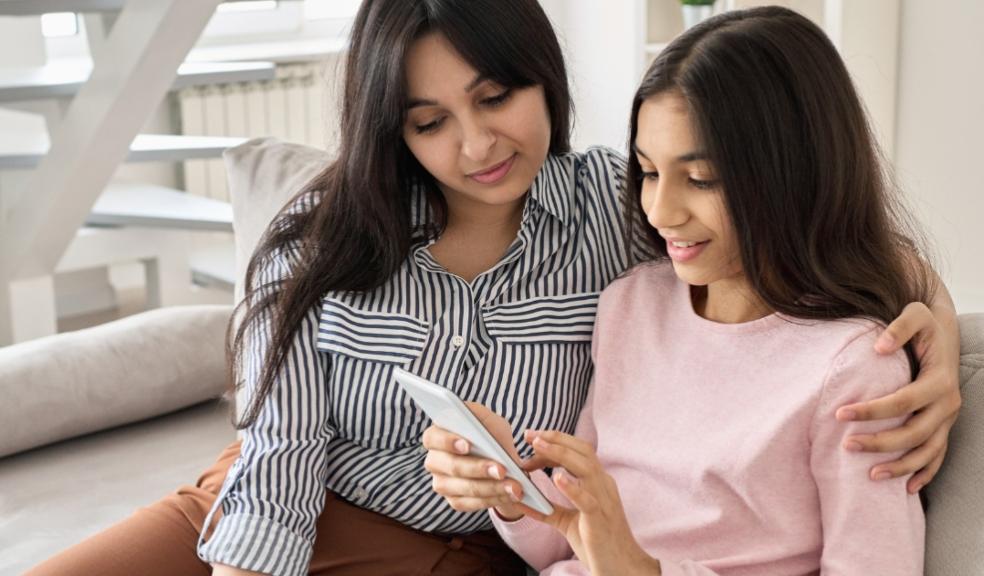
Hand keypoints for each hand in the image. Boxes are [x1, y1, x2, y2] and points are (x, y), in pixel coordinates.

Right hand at [421, 402, 526, 519]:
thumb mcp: (488, 421)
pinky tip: (509, 494)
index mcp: (436, 436)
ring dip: (492, 488)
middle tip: (502, 470)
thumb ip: (482, 422)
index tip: (468, 445)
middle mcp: (434, 461)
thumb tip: (483, 435)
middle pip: (452, 467)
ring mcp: (442, 483)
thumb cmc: (489, 433)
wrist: (500, 457)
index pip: (433, 438)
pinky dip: (493, 499)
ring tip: (514, 486)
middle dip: (479, 469)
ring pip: (464, 488)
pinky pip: (472, 503)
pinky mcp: (454, 500)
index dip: (448, 441)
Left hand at [520, 430, 660, 575]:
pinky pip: (588, 500)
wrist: (620, 568)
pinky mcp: (600, 520)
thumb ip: (548, 509)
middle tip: (529, 435)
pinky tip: (556, 478)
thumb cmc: (596, 542)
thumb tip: (522, 501)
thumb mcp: (567, 522)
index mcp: (597, 483)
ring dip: (560, 454)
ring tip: (537, 446)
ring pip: (586, 468)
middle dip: (556, 439)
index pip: (577, 453)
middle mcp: (603, 485)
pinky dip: (572, 487)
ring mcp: (604, 501)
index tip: (531, 440)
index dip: (554, 443)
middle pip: (583, 451)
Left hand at [835, 302, 961, 492]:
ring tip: (870, 476)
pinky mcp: (945, 426)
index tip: (839, 413)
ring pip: (927, 451)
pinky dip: (925, 473)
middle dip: (881, 442)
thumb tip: (879, 347)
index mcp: (939, 380)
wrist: (944, 331)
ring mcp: (948, 419)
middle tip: (846, 445)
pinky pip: (938, 456)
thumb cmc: (924, 324)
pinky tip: (908, 488)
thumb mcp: (915, 314)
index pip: (903, 401)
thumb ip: (898, 328)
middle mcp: (948, 403)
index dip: (872, 410)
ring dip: (901, 466)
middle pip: (914, 432)